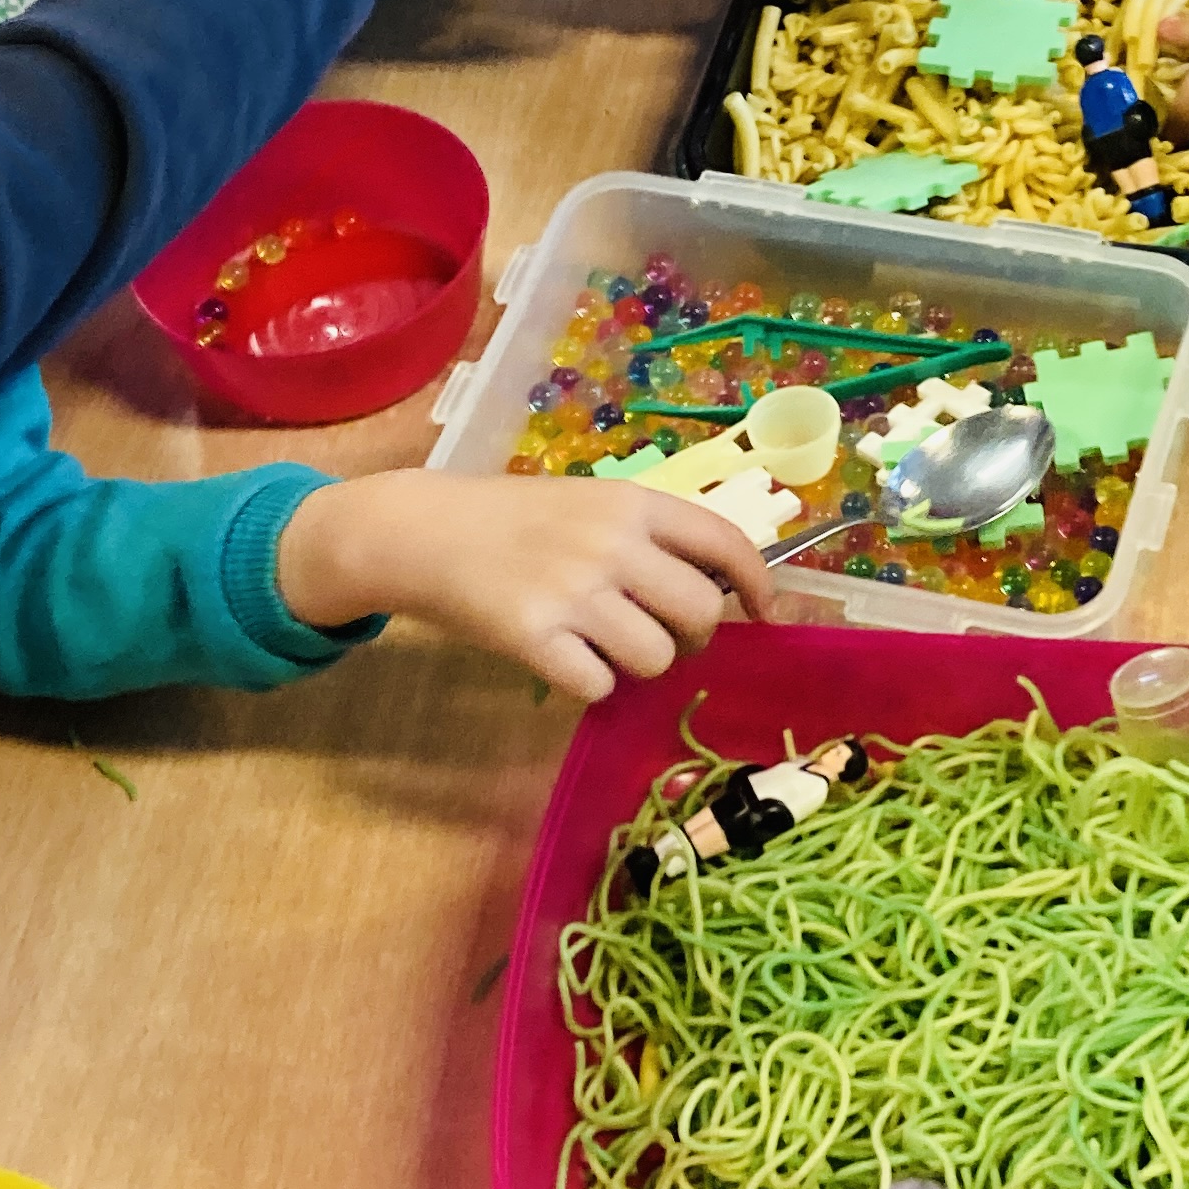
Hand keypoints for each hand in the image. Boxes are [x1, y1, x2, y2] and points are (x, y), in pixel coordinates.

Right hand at [275, 470, 773, 700]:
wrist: (423, 532)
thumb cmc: (513, 520)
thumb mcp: (588, 503)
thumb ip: (647, 536)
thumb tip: (718, 588)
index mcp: (631, 503)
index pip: (724, 542)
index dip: (757, 583)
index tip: (764, 613)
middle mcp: (611, 544)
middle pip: (700, 613)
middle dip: (692, 637)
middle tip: (664, 637)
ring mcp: (573, 592)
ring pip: (656, 658)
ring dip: (640, 664)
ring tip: (606, 646)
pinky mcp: (535, 637)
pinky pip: (600, 685)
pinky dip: (591, 683)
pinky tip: (566, 660)